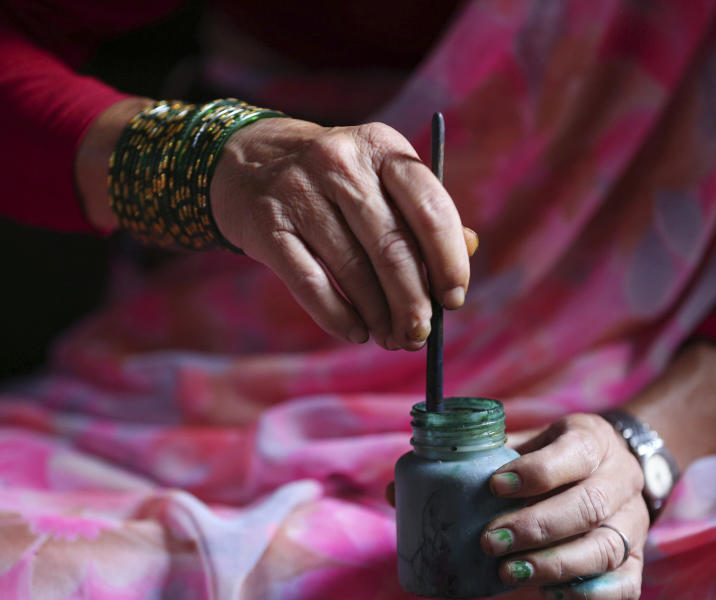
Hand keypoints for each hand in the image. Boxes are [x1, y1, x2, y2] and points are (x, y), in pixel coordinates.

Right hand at [211, 117, 474, 350]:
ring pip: (352, 269)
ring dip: (378, 315)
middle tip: (418, 335)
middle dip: (412, 301)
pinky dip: (337, 316)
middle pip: (392, 247)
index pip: (430, 208)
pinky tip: (355, 331)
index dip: (448, 261)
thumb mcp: (378, 178)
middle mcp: (340, 162)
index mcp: (381, 146)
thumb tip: (468, 253)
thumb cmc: (333, 182)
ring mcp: (299, 192)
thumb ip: (422, 214)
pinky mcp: (266, 225)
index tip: (453, 300)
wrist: (247, 163)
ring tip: (390, 337)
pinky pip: (310, 283)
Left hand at [482, 413, 647, 599]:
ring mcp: (634, 521)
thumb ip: (496, 454)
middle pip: (589, 506)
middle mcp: (621, 479)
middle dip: (536, 527)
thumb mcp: (532, 440)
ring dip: (554, 565)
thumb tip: (431, 481)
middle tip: (490, 541)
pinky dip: (588, 595)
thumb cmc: (556, 454)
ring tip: (509, 572)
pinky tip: (548, 591)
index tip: (495, 486)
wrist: (610, 464)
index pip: (576, 453)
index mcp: (594, 440)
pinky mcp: (637, 559)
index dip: (536, 472)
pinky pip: (625, 586)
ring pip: (605, 548)